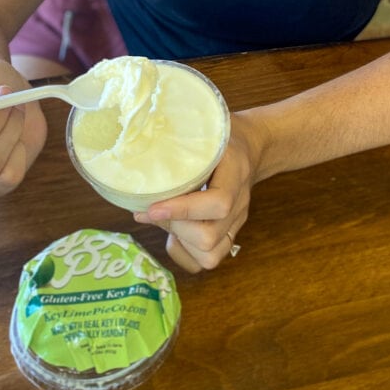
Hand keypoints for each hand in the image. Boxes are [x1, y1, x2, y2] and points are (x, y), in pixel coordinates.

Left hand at [134, 113, 255, 272]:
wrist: (252, 146)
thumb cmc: (222, 134)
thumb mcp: (205, 130)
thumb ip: (178, 144)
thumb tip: (137, 162)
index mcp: (236, 173)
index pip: (218, 203)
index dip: (182, 210)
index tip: (152, 207)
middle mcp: (239, 204)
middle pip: (209, 237)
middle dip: (174, 226)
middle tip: (151, 210)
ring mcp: (236, 222)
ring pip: (210, 255)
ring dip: (180, 242)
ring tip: (163, 220)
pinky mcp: (229, 233)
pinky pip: (209, 260)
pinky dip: (186, 253)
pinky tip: (174, 234)